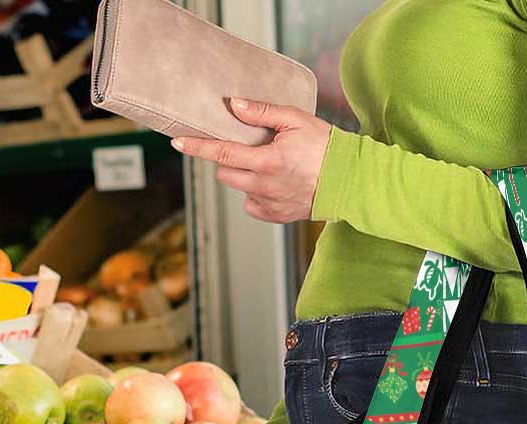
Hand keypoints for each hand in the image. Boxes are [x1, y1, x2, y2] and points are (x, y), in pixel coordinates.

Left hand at [170, 97, 331, 222]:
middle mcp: (264, 186)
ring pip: (239, 188)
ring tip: (266, 164)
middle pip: (225, 173)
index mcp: (267, 161)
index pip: (222, 153)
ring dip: (243, 175)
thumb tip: (233, 105)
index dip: (197, 147)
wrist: (349, 181)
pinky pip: (252, 205)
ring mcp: (269, 204)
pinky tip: (273, 183)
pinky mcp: (276, 216)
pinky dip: (256, 193)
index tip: (178, 143)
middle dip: (227, 159)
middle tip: (245, 147)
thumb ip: (261, 112)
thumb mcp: (295, 119)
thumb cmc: (325, 146)